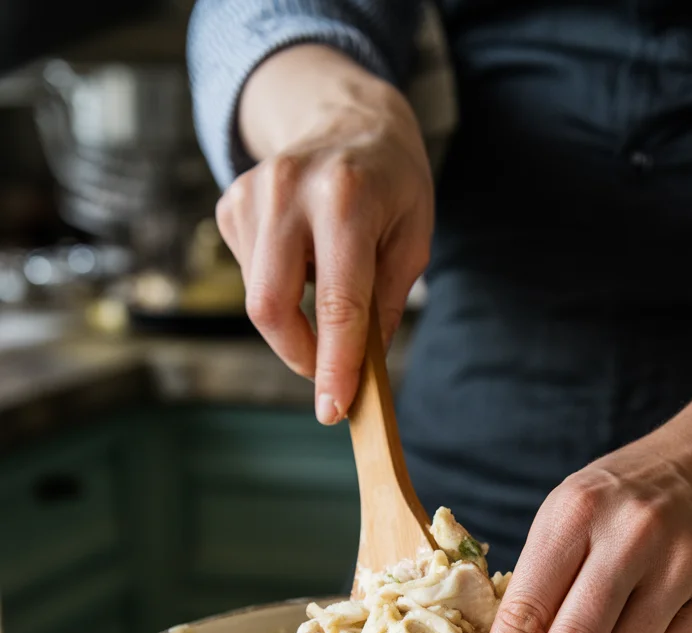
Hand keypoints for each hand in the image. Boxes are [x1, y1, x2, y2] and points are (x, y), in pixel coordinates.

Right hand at [216, 45, 433, 422]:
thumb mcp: (413, 237)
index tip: (333, 410)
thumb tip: (362, 369)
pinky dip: (280, 288)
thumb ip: (387, 303)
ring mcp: (251, 195)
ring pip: (259, 298)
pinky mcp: (230, 205)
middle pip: (271, 307)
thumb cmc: (391, 183)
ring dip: (296, 320)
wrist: (348, 117)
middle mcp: (288, 192)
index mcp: (346, 199)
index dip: (335, 365)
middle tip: (331, 374)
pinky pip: (251, 277)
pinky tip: (305, 258)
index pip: (336, 303)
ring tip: (329, 285)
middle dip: (301, 356)